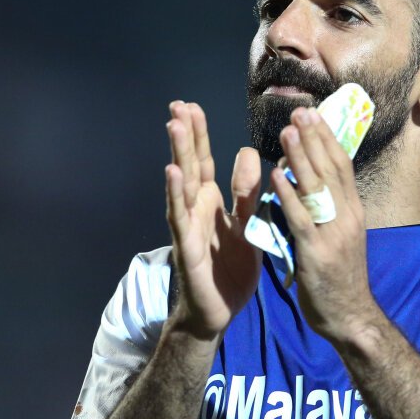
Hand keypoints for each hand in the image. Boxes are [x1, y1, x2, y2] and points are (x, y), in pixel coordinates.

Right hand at [165, 101, 261, 340]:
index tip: (192, 107)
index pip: (203, 161)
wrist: (217, 314)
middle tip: (178, 104)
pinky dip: (175, 194)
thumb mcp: (247, 225)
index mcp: (211, 203)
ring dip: (178, 154)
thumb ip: (246, 193)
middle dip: (185, 136)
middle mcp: (195, 209)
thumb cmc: (231, 271)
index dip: (198, 135)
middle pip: (189, 165)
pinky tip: (171, 173)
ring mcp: (188, 227)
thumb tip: (247, 153)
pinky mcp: (187, 248)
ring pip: (182, 185)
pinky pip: (180, 218)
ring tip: (174, 125)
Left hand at [271, 106, 382, 342]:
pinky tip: (275, 176)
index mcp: (352, 212)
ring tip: (287, 131)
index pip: (341, 166)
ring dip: (301, 158)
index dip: (327, 139)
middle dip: (314, 139)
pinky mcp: (316, 253)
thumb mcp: (340, 237)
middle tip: (299, 112)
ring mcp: (333, 235)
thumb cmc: (339, 277)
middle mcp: (347, 217)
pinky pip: (300, 219)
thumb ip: (327, 209)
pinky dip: (287, 196)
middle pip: (331, 170)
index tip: (314, 115)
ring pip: (317, 189)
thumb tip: (308, 180)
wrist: (349, 317)